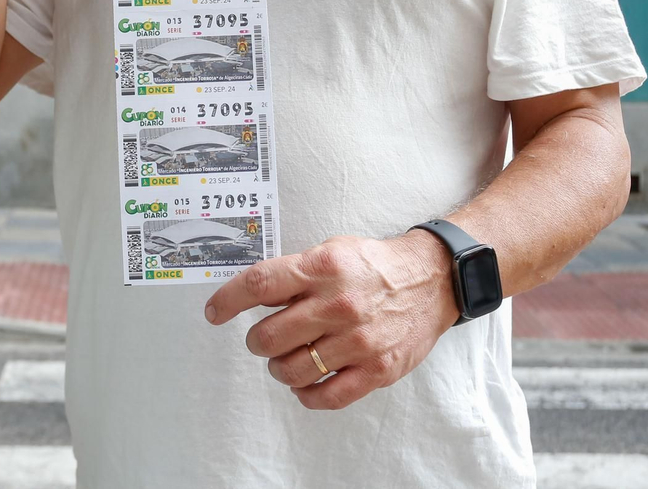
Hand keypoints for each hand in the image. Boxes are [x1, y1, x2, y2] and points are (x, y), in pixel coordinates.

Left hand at [205, 231, 458, 409]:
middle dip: (256, 341)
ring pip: (292, 370)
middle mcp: (338, 304)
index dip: (228, 300)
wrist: (431, 280)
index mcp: (323, 268)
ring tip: (285, 359)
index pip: (259, 285)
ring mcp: (358, 341)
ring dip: (278, 368)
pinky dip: (306, 395)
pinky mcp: (377, 370)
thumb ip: (295, 273)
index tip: (215, 312)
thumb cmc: (374, 266)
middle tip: (261, 339)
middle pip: (269, 336)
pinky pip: (326, 396)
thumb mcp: (331, 251)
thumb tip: (251, 294)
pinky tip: (305, 385)